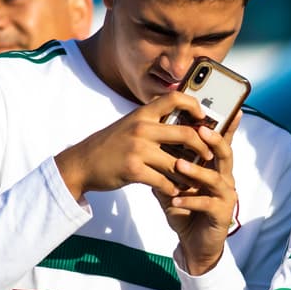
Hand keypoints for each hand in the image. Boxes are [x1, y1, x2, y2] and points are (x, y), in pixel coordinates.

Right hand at [54, 90, 214, 201]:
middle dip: (203, 147)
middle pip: (186, 134)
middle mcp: (141, 128)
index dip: (195, 105)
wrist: (81, 164)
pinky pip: (163, 181)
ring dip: (190, 174)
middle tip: (208, 156)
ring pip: (177, 163)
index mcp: (142, 114)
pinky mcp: (133, 170)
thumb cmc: (111, 145)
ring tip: (196, 180)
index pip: (175, 98)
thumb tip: (181, 120)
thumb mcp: (130, 125)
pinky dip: (172, 189)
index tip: (204, 118)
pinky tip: (175, 191)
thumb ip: (153, 121)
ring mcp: (137, 149)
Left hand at [153, 115, 238, 275]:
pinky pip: (207, 205)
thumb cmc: (186, 210)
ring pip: (216, 179)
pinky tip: (175, 200)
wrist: (194, 243)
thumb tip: (151, 141)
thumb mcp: (174, 183)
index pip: (221, 142)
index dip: (224, 126)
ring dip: (197, 171)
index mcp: (214, 168)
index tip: (225, 108)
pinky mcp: (221, 215)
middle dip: (214, 141)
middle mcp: (225, 179)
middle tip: (199, 130)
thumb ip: (168, 164)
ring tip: (179, 165)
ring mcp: (225, 197)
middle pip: (225, 154)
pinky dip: (190, 201)